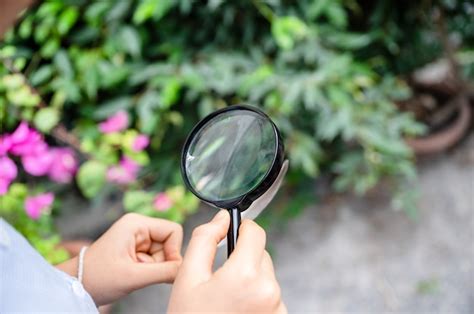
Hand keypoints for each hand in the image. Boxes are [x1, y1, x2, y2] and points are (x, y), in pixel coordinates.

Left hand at [56, 213, 182, 305]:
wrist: (76, 286)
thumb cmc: (97, 277)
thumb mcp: (134, 276)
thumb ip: (165, 272)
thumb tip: (187, 270)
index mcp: (136, 223)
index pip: (173, 230)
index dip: (173, 251)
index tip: (163, 269)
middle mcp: (138, 226)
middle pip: (170, 242)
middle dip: (161, 261)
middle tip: (143, 273)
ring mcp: (137, 237)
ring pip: (164, 252)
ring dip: (155, 267)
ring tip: (135, 274)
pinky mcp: (136, 249)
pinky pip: (156, 258)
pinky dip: (150, 270)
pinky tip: (135, 274)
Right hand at [168, 210, 285, 312]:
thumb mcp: (188, 278)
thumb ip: (204, 240)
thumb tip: (222, 218)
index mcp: (245, 275)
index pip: (256, 232)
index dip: (242, 228)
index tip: (233, 234)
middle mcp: (269, 291)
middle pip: (262, 254)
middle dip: (244, 258)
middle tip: (221, 279)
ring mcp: (278, 308)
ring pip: (266, 276)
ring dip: (251, 279)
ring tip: (228, 301)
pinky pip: (271, 296)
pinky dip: (258, 297)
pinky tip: (239, 311)